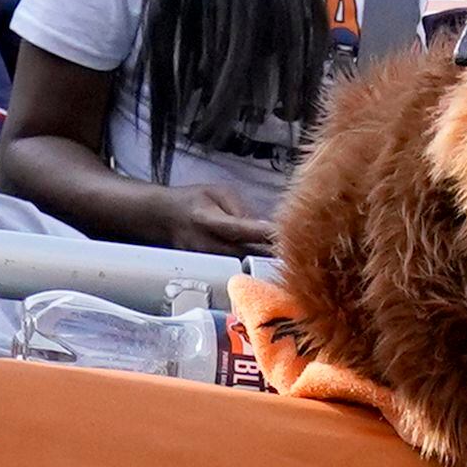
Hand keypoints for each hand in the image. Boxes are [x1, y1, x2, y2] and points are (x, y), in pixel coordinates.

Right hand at [156, 180, 290, 263]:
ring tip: (290, 263)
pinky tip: (271, 270)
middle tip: (300, 253)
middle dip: (271, 255)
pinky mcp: (209, 273)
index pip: (241, 228)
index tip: (287, 234)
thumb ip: (242, 208)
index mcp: (208, 220)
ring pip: (244, 268)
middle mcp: (207, 245)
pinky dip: (254, 272)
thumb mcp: (218, 193)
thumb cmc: (195, 201)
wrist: (165, 219)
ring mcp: (207, 263)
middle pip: (246, 255)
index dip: (264, 233)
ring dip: (265, 267)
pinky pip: (236, 274)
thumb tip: (264, 227)